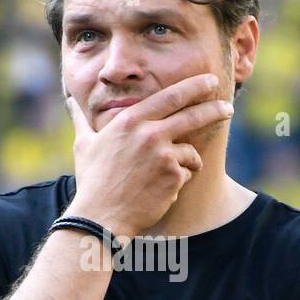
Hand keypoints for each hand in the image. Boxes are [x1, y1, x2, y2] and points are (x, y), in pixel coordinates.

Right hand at [65, 73, 231, 236]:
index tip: (210, 82)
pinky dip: (177, 182)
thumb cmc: (92, 182)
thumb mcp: (84, 145)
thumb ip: (82, 119)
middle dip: (215, 109)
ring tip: (162, 178)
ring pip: (189, 151)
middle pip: (193, 114)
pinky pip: (186, 173)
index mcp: (129, 121)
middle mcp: (148, 133)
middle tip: (228, 107)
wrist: (100, 217)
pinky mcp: (172, 175)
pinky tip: (158, 191)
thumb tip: (70, 101)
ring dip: (184, 163)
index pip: (169, 96)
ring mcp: (162, 154)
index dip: (194, 87)